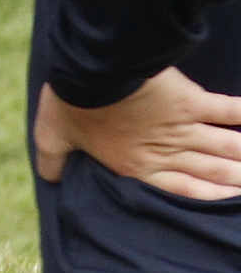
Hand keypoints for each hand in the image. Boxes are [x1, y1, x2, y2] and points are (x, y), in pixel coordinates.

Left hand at [37, 70, 240, 197]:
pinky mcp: (190, 102)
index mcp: (136, 163)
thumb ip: (53, 160)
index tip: (228, 198)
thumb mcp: (53, 136)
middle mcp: (165, 150)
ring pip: (224, 147)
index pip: (179, 188)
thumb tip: (48, 179)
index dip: (206, 196)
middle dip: (235, 179)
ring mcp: (181, 127)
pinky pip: (225, 110)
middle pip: (210, 171)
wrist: (90, 74)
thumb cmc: (72, 106)